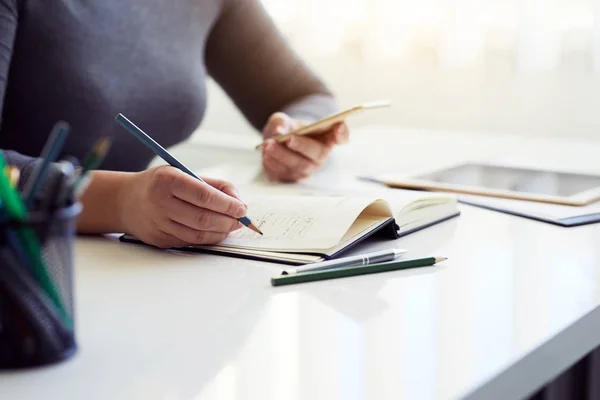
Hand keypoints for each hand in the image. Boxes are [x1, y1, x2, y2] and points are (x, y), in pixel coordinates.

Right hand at [118, 166, 246, 247]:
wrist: (125, 201)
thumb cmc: (160, 184)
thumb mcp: (183, 173)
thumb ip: (213, 185)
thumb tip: (238, 201)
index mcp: (168, 181)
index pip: (204, 196)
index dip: (227, 204)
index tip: (242, 208)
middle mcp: (160, 203)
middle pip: (203, 218)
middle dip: (228, 221)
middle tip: (241, 220)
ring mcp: (158, 224)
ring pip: (198, 234)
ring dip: (221, 232)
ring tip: (231, 226)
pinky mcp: (159, 240)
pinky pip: (190, 242)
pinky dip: (208, 239)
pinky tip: (216, 232)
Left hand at [261, 112, 348, 181]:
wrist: (273, 147)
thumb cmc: (286, 132)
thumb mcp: (283, 121)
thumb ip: (281, 122)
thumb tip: (278, 131)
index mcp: (325, 139)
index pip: (341, 137)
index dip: (342, 133)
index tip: (338, 126)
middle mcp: (319, 158)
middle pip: (317, 154)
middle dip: (302, 146)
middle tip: (289, 139)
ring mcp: (306, 171)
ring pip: (298, 167)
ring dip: (283, 156)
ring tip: (268, 145)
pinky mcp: (290, 181)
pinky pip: (284, 175)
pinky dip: (273, 164)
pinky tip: (265, 154)